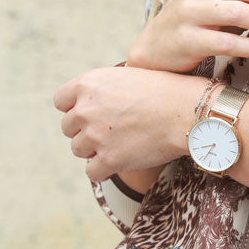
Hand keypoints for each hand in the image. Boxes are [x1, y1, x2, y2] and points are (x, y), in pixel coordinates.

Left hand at [53, 65, 205, 181]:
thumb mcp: (127, 76)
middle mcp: (85, 109)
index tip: (91, 114)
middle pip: (68, 128)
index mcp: (88, 84)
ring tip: (120, 145)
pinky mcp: (109, 159)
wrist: (187, 112)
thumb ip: (102, 90)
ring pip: (78, 150)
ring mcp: (96, 135)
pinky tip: (120, 162)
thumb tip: (89, 105)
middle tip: (111, 131)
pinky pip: (92, 172)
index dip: (75, 109)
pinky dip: (104, 170)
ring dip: (95, 150)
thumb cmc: (166, 91)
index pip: (61, 102)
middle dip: (86, 131)